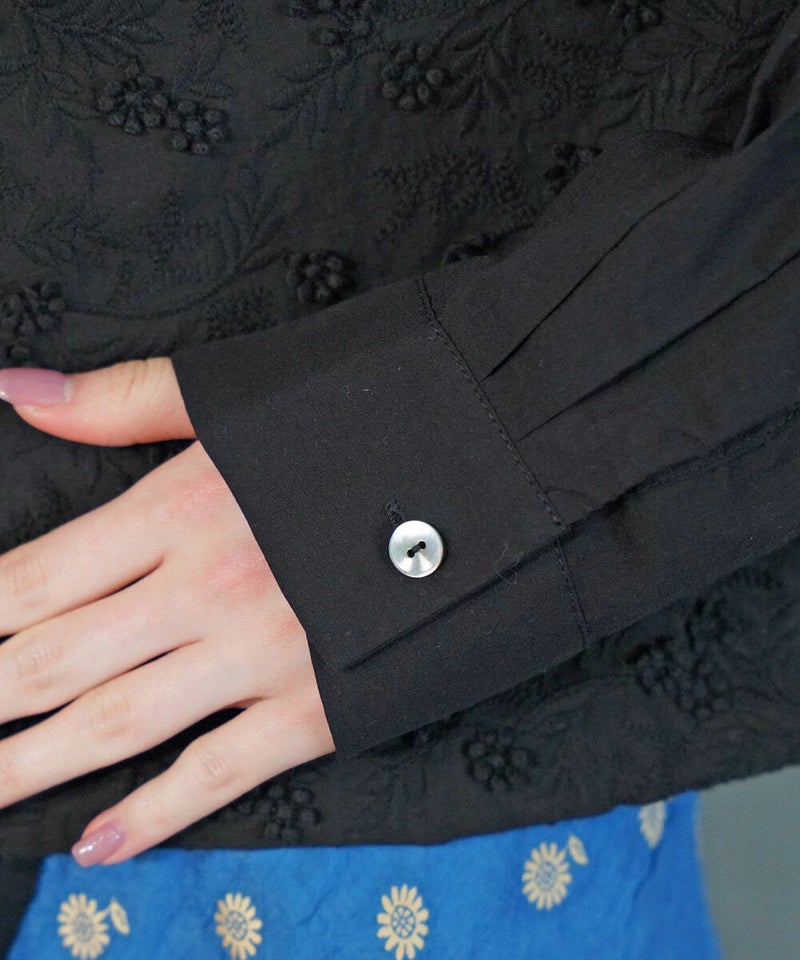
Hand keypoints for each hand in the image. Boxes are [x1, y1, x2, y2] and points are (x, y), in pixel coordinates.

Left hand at [0, 359, 335, 866]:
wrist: (498, 464)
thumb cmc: (370, 417)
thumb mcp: (243, 395)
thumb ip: (123, 400)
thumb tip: (12, 391)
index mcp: (180, 506)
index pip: (34, 580)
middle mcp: (205, 588)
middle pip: (54, 662)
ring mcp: (259, 656)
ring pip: (115, 726)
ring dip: (28, 766)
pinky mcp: (317, 706)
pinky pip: (219, 773)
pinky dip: (155, 814)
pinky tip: (97, 843)